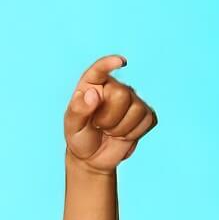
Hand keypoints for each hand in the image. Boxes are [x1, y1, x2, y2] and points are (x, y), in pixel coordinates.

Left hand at [64, 55, 156, 173]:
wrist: (93, 157)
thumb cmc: (81, 137)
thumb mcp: (72, 126)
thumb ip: (78, 110)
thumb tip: (92, 93)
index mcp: (93, 84)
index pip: (100, 70)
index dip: (109, 64)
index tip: (120, 62)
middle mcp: (114, 88)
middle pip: (122, 94)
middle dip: (109, 118)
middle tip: (99, 125)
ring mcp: (132, 100)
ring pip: (136, 109)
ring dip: (120, 128)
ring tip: (109, 131)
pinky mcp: (144, 114)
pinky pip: (146, 120)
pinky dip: (132, 133)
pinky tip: (122, 135)